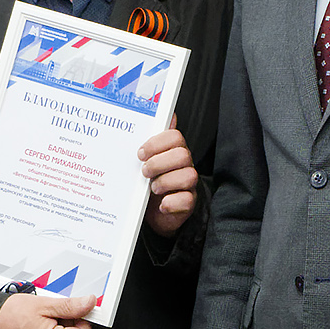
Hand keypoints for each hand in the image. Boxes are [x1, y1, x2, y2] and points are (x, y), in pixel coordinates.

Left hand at [139, 116, 197, 236]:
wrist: (152, 213)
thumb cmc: (148, 182)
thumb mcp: (145, 161)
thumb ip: (152, 140)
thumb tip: (167, 116)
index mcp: (173, 151)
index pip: (175, 137)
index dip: (157, 143)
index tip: (140, 153)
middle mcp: (184, 165)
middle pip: (182, 155)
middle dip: (159, 163)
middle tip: (144, 172)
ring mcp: (188, 185)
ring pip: (188, 176)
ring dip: (165, 182)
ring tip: (152, 188)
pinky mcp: (188, 204)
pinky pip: (187, 200)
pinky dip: (171, 202)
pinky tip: (161, 204)